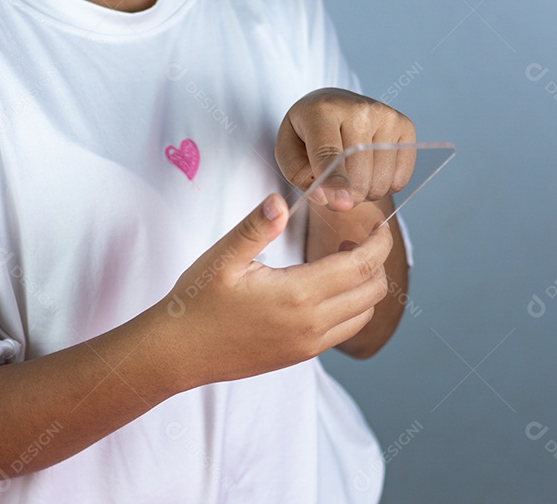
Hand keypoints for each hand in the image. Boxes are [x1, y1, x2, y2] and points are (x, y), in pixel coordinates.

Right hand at [157, 193, 392, 385]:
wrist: (179, 353)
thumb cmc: (197, 302)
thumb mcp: (222, 257)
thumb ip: (256, 227)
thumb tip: (280, 201)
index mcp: (297, 295)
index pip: (361, 267)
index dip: (378, 243)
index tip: (378, 225)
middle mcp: (310, 324)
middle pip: (372, 292)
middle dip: (377, 262)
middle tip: (359, 239)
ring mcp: (308, 344)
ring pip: (363, 314)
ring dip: (365, 286)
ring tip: (341, 260)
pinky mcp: (301, 355)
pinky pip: (344, 330)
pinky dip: (351, 307)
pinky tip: (325, 287)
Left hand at [275, 88, 415, 210]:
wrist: (333, 105)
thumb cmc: (308, 133)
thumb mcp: (288, 150)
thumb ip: (299, 175)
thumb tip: (326, 197)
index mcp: (322, 111)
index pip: (329, 153)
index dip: (335, 182)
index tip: (341, 204)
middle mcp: (359, 110)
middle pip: (358, 175)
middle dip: (345, 196)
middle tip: (333, 188)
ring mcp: (386, 117)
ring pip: (380, 182)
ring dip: (364, 193)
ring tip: (350, 176)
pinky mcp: (405, 127)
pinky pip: (400, 179)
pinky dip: (384, 187)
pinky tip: (370, 172)